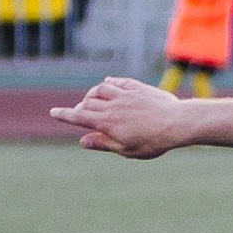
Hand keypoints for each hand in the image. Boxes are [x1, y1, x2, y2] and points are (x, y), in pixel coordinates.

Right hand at [48, 76, 192, 157]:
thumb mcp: (127, 150)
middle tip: (79, 113)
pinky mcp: (137, 88)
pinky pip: (118, 82)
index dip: (64, 115)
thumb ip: (104, 144)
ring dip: (92, 94)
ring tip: (92, 99)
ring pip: (100, 89)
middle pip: (87, 103)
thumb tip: (83, 141)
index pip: (79, 117)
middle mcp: (112, 105)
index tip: (54, 112)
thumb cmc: (154, 141)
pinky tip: (108, 83)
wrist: (178, 123)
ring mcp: (124, 94)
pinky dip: (109, 83)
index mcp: (106, 122)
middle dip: (80, 107)